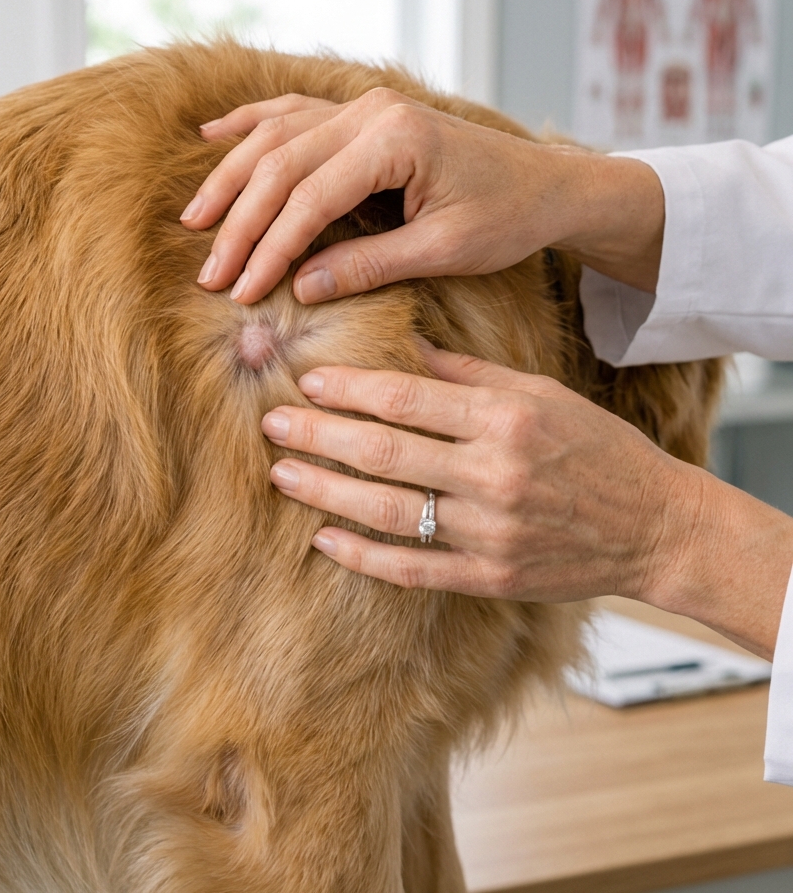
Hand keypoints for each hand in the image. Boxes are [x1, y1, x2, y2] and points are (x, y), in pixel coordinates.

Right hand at [183, 89, 665, 303]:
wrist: (547, 183)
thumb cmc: (507, 217)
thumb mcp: (443, 251)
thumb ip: (369, 266)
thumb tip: (299, 290)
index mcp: (397, 139)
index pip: (310, 197)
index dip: (270, 248)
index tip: (241, 292)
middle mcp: (372, 111)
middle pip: (280, 164)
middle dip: (240, 223)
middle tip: (211, 274)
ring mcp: (365, 105)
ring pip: (276, 134)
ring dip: (231, 177)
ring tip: (194, 219)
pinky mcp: (363, 113)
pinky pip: (292, 112)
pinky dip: (250, 124)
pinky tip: (212, 136)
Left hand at [261, 341, 792, 658]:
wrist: (656, 526)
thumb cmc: (595, 448)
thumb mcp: (540, 394)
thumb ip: (469, 376)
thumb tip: (404, 348)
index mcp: (506, 419)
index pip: (406, 400)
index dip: (348, 389)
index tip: (305, 381)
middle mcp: (495, 475)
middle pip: (386, 453)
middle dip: (320, 436)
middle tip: (270, 423)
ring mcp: (491, 533)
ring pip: (389, 512)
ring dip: (327, 492)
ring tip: (281, 473)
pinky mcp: (491, 578)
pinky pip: (414, 569)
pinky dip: (364, 557)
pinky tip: (323, 539)